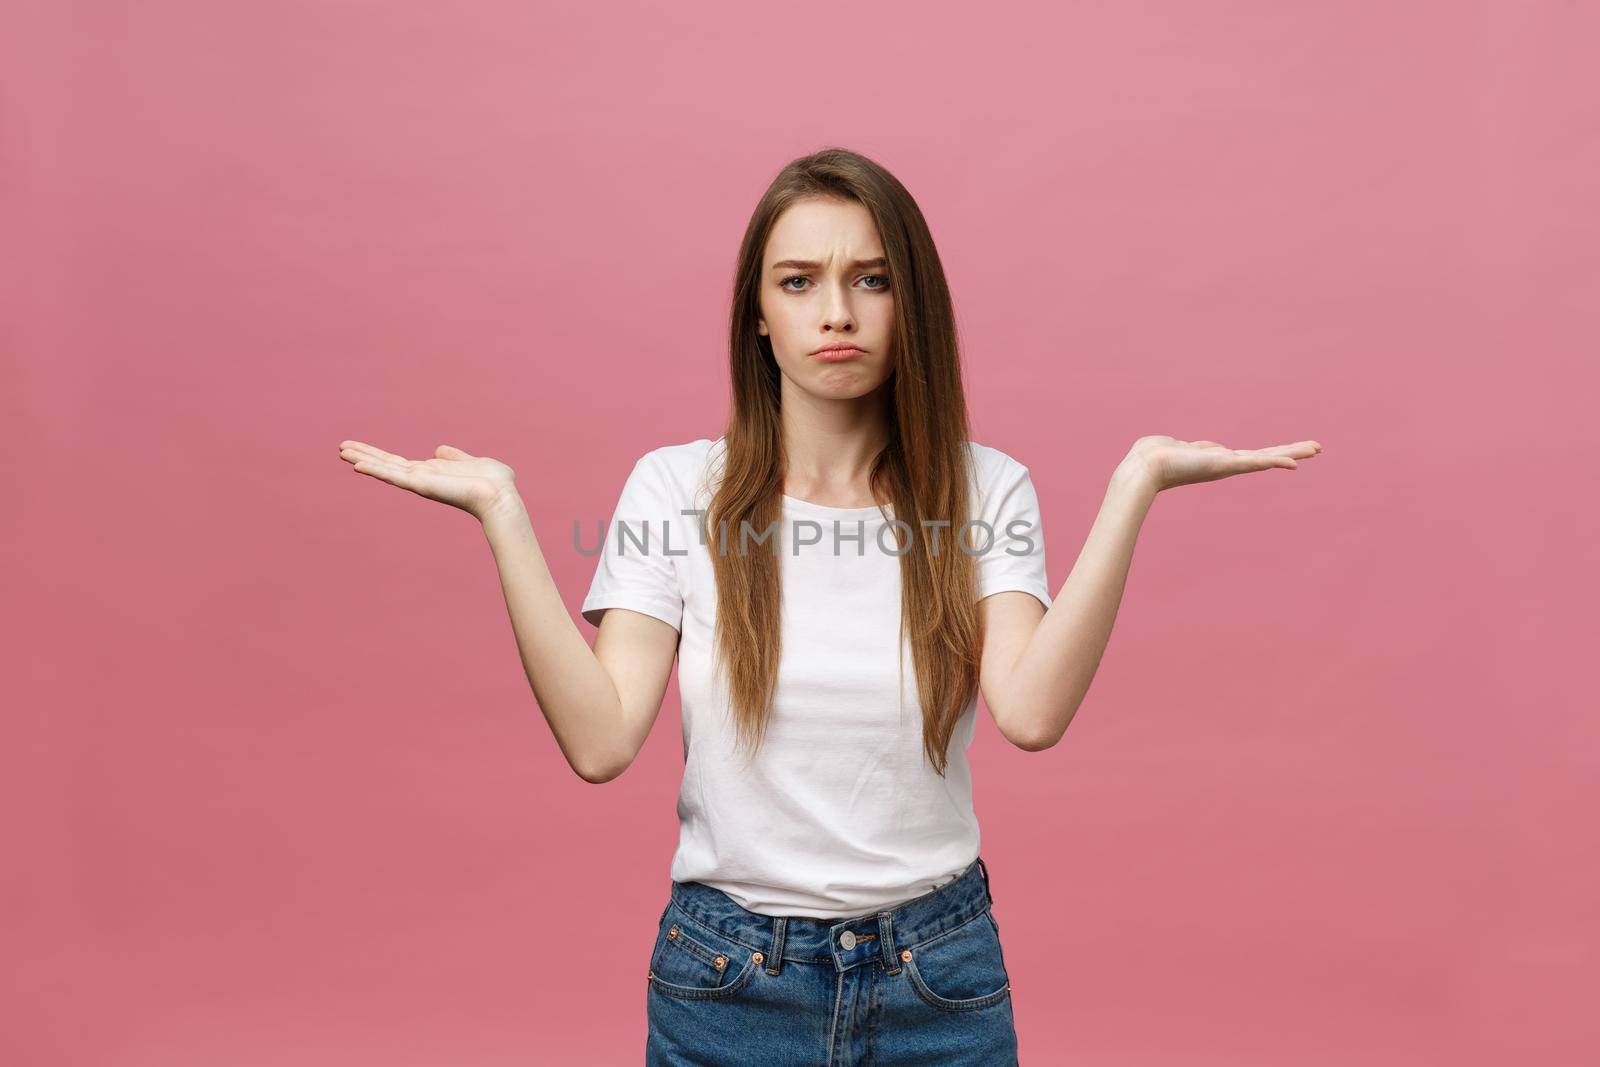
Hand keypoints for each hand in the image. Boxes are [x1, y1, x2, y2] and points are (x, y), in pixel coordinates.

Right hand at [338, 440, 517, 520]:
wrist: (500, 496)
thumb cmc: (494, 483)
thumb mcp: (471, 462)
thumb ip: (454, 457)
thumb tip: (440, 450)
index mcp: (431, 472)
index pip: (398, 463)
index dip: (378, 455)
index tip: (360, 448)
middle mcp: (421, 478)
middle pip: (386, 464)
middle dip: (364, 455)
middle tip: (340, 447)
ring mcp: (420, 481)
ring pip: (384, 468)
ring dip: (362, 458)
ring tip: (341, 450)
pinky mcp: (422, 484)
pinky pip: (393, 475)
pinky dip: (375, 469)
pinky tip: (356, 464)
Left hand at [1121, 435, 1322, 492]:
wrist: (1146, 466)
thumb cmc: (1155, 455)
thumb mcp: (1180, 446)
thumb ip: (1194, 447)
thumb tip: (1199, 446)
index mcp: (1218, 459)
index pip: (1252, 455)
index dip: (1273, 454)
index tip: (1291, 453)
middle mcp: (1227, 464)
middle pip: (1266, 457)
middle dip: (1292, 452)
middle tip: (1317, 448)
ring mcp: (1227, 465)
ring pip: (1267, 458)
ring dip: (1292, 453)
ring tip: (1316, 448)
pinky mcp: (1224, 465)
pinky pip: (1255, 463)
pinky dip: (1275, 463)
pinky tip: (1293, 464)